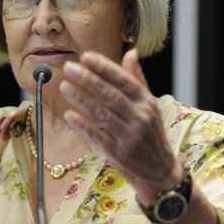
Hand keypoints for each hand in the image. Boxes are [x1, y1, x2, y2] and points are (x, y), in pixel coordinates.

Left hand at [59, 49, 184, 204]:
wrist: (159, 171)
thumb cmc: (151, 134)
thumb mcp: (150, 105)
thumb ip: (137, 80)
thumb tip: (131, 53)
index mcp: (147, 102)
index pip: (124, 80)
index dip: (104, 68)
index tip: (86, 57)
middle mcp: (140, 118)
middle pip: (110, 95)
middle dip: (88, 80)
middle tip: (69, 68)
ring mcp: (128, 136)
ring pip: (101, 114)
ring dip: (80, 99)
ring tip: (64, 87)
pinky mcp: (117, 153)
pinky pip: (96, 136)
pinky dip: (82, 125)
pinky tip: (68, 115)